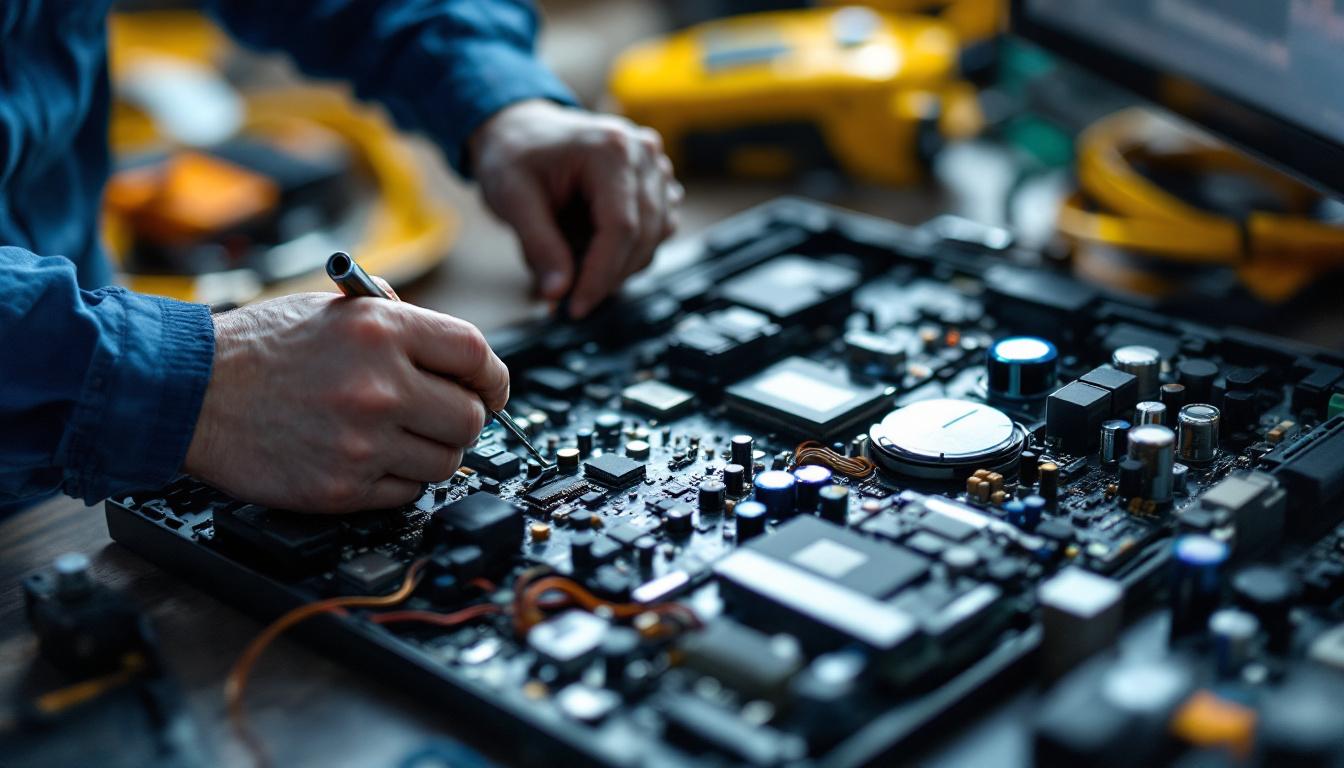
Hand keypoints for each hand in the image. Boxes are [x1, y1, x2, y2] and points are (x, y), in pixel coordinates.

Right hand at [183, 292, 508, 512]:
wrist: (189, 392)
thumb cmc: (259, 350)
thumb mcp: (335, 309)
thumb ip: (399, 324)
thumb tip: (461, 359)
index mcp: (381, 329)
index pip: (475, 355)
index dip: (492, 376)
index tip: (490, 388)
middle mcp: (380, 385)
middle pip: (471, 416)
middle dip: (462, 418)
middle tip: (440, 415)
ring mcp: (363, 440)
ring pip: (446, 461)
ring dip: (431, 452)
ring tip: (397, 436)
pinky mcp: (343, 486)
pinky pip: (407, 492)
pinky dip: (398, 480)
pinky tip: (368, 458)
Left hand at [469, 100, 682, 317]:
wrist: (521, 130)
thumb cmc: (514, 155)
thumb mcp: (513, 199)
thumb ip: (539, 246)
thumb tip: (559, 293)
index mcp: (610, 149)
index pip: (621, 228)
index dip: (601, 276)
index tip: (576, 307)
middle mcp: (643, 154)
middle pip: (643, 237)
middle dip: (607, 277)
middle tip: (569, 301)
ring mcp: (655, 167)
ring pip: (654, 239)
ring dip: (619, 266)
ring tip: (574, 268)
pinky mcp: (657, 182)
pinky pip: (657, 231)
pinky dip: (628, 252)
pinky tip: (594, 251)